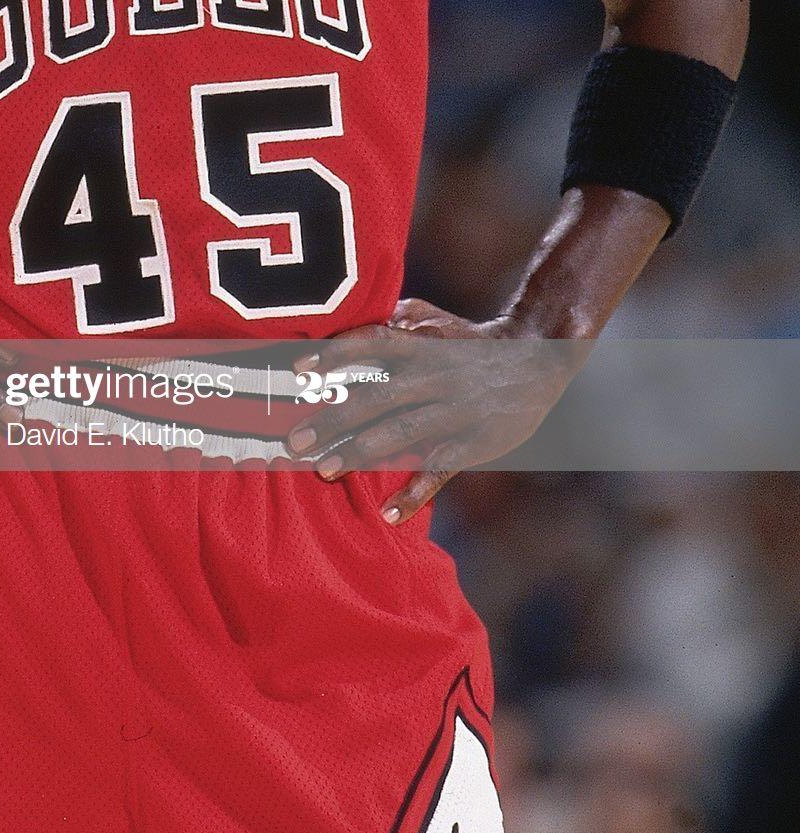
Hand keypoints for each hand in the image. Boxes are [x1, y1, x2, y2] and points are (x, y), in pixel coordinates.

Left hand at [286, 297, 588, 523]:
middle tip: (295, 442)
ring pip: (401, 433)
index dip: (336, 353)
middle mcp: (433, 375)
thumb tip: (344, 322)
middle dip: (334, 419)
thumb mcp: (432, 318)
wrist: (537, 357)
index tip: (299, 368)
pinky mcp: (474, 442)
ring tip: (325, 471)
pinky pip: (439, 470)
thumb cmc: (469, 339)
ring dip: (361, 453)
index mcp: (419, 344)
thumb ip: (392, 321)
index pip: (372, 342)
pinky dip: (414, 493)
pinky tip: (388, 514)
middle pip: (376, 396)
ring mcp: (453, 410)